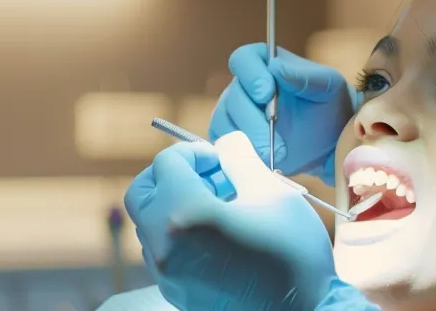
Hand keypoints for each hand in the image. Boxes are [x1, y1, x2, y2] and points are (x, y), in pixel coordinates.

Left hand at [123, 132, 351, 310]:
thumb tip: (227, 141)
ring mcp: (167, 274)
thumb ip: (241, 161)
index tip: (221, 159)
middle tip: (207, 176)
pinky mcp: (175, 293)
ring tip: (217, 206)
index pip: (167, 163)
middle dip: (169, 175)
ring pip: (147, 223)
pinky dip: (177, 232)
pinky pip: (161, 251)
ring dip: (172, 204)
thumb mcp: (274, 195)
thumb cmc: (294, 256)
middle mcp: (165, 245)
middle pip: (141, 192)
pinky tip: (216, 235)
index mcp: (186, 215)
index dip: (194, 152)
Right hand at [209, 44, 353, 183]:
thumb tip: (275, 66)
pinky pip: (225, 147)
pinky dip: (241, 156)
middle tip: (276, 141)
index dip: (250, 75)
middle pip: (232, 98)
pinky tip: (264, 163)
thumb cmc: (328, 105)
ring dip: (248, 143)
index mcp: (263, 64)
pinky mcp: (233, 141)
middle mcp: (243, 88)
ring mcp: (235, 115)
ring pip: (224, 125)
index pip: (243, 60)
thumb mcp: (327, 86)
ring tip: (275, 156)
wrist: (329, 142)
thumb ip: (303, 75)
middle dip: (253, 122)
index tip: (266, 94)